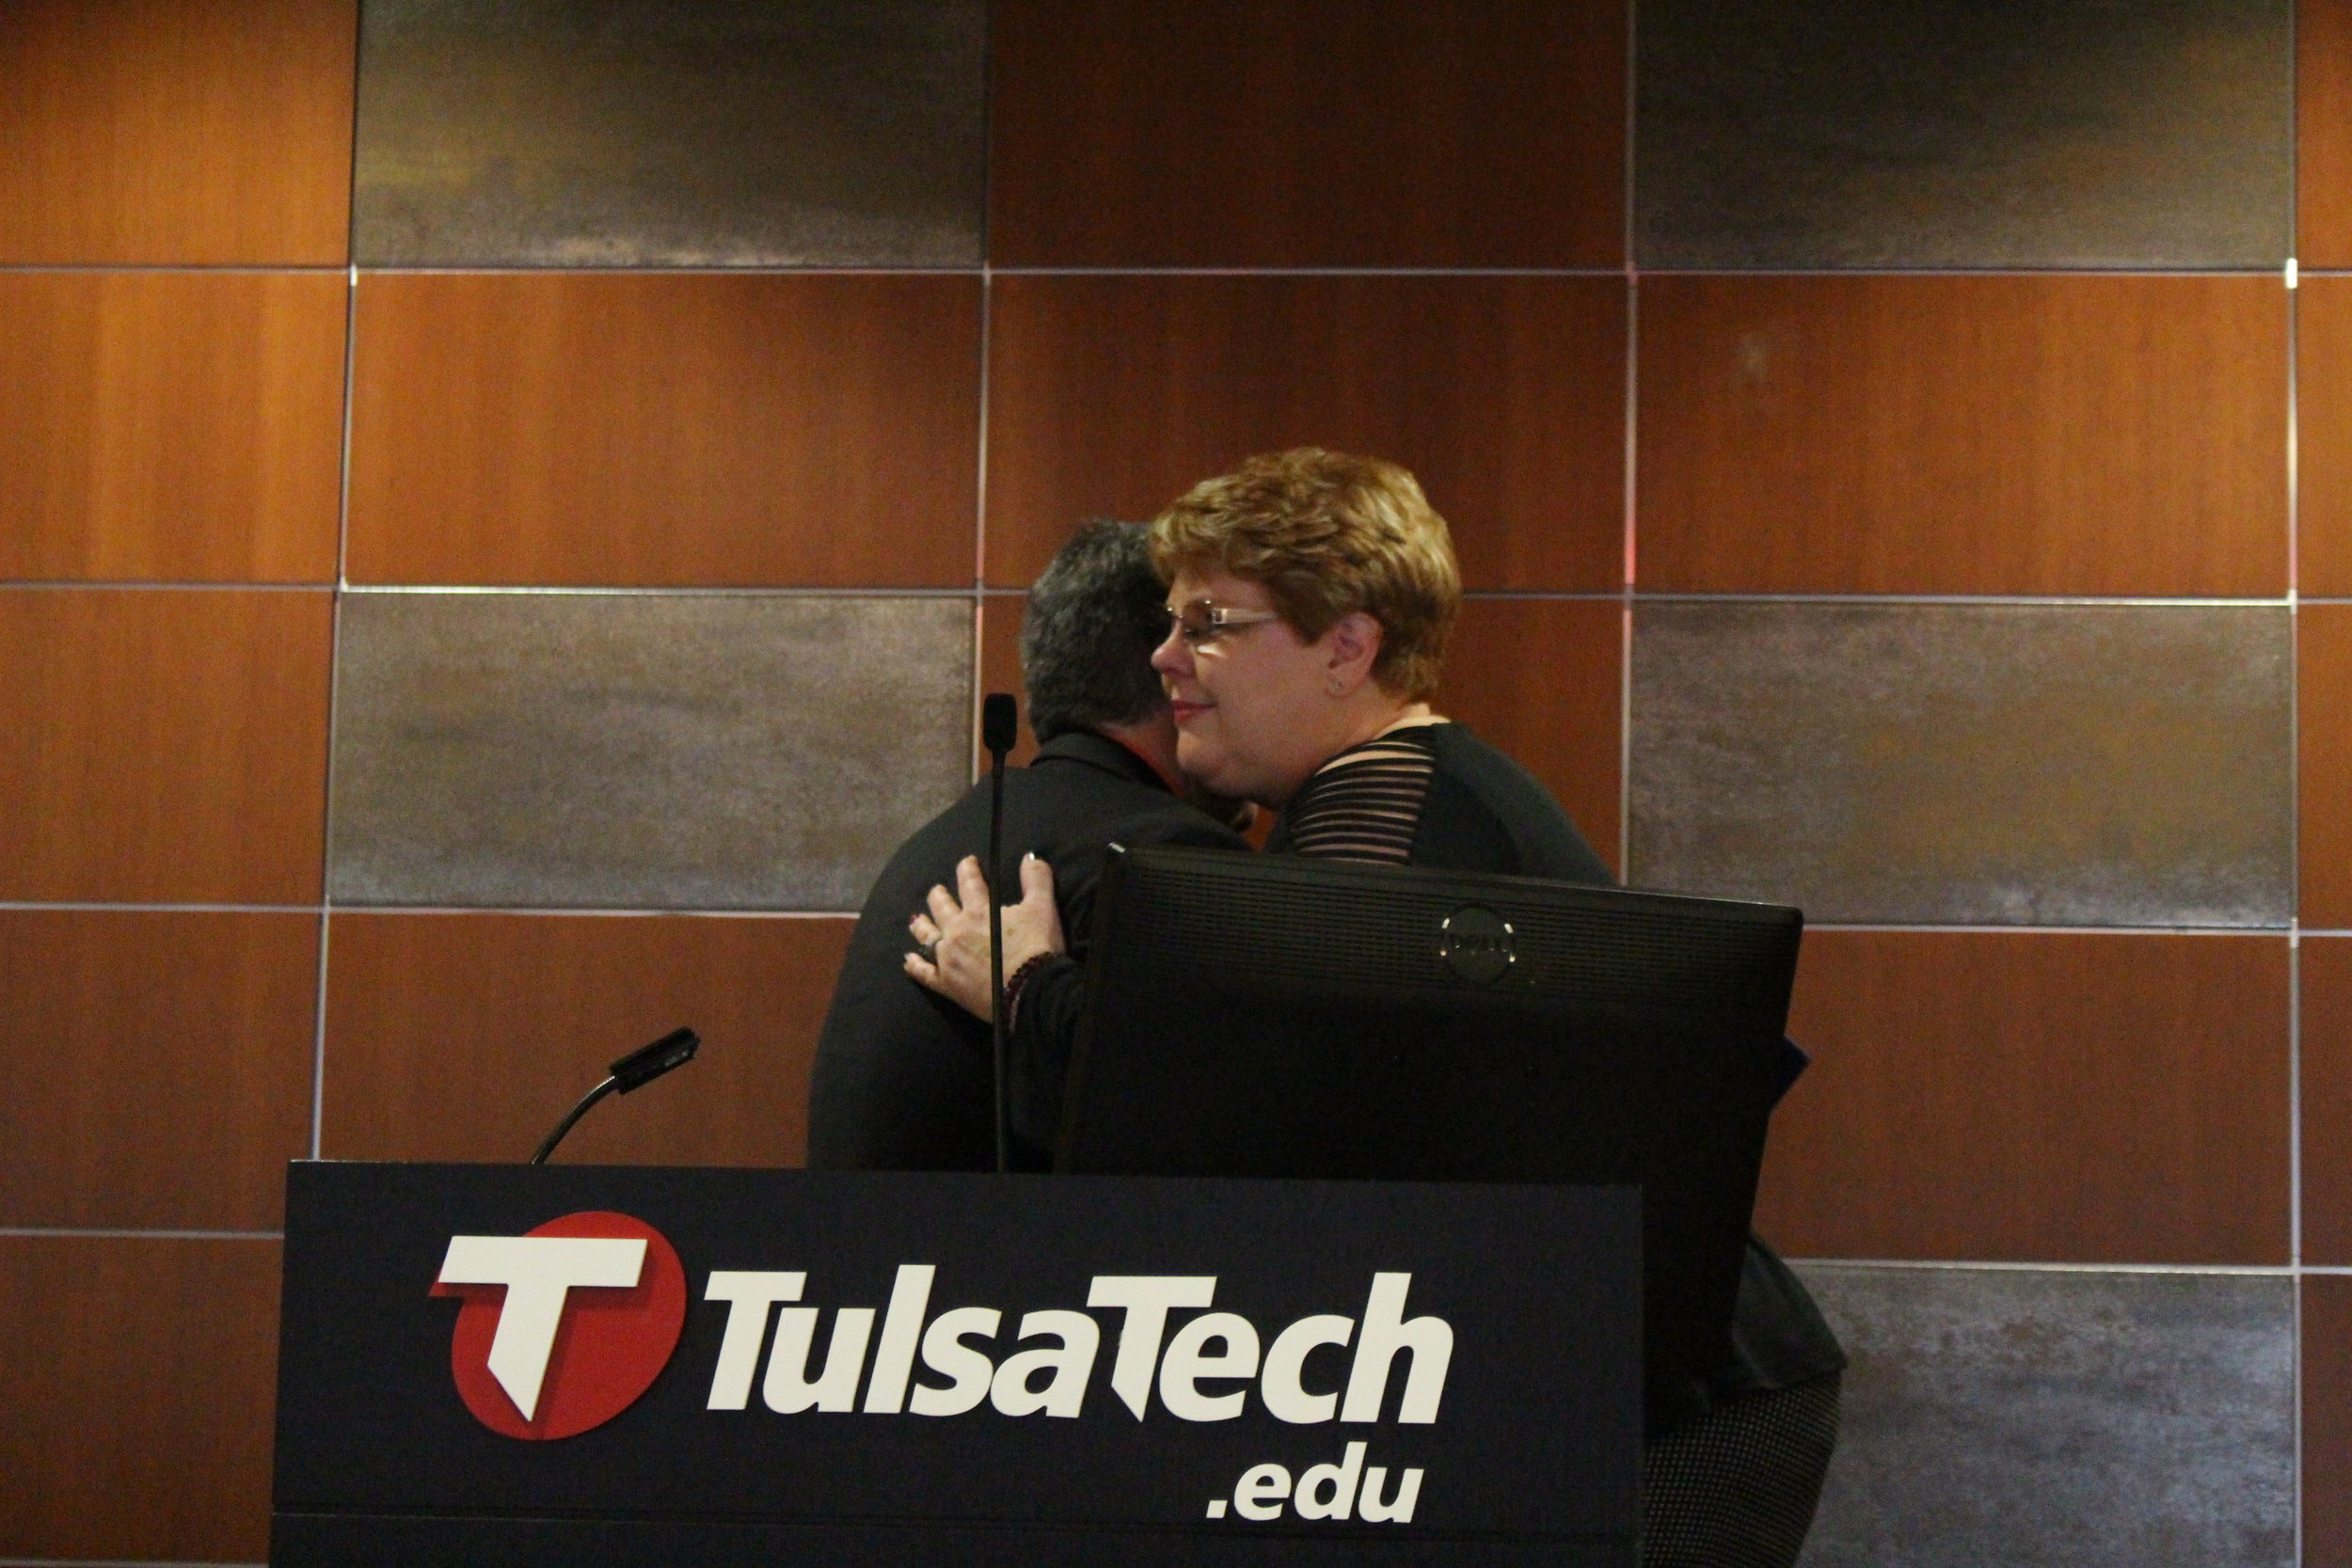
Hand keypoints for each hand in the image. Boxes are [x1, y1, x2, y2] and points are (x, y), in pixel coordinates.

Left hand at [905, 853, 1065, 1020]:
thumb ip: (1036, 879)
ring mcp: (948, 958)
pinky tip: (908, 960)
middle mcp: (957, 931)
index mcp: (979, 911)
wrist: (1031, 991)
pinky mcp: (946, 984)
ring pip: (927, 937)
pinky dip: (915, 966)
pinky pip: (924, 973)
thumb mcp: (1043, 908)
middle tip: (939, 890)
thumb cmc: (1037, 947)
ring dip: (922, 925)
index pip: (968, 882)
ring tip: (918, 919)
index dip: (967, 868)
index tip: (967, 861)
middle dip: (939, 895)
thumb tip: (1030, 856)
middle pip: (941, 907)